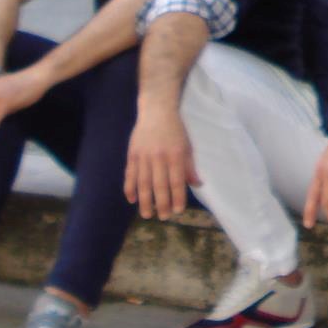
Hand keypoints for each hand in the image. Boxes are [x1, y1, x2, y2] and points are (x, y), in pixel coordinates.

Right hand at [124, 104, 200, 218]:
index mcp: (176, 154)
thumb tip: (197, 184)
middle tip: (164, 217)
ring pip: (143, 183)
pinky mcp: (132, 154)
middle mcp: (159, 156)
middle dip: (162, 203)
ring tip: (147, 214)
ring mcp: (143, 156)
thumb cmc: (175, 130)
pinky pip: (130, 174)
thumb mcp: (187, 146)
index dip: (178, 197)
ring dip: (145, 201)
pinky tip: (132, 200)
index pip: (177, 181)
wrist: (156, 111)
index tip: (178, 211)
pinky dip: (130, 188)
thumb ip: (190, 166)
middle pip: (159, 185)